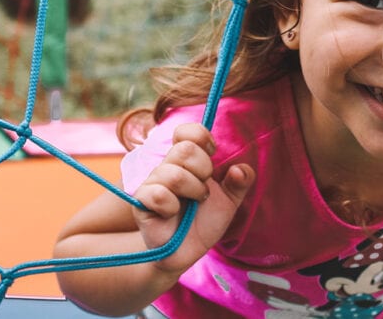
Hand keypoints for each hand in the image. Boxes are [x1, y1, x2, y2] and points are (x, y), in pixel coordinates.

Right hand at [131, 123, 255, 273]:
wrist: (188, 252)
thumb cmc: (204, 222)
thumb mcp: (229, 201)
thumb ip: (240, 183)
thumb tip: (241, 169)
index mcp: (186, 161)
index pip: (186, 132)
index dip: (201, 137)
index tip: (213, 153)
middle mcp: (167, 167)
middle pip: (185, 149)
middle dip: (204, 169)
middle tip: (205, 190)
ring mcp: (152, 183)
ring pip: (173, 173)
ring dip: (193, 191)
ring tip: (194, 203)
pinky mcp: (141, 203)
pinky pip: (156, 193)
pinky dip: (171, 205)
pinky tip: (173, 213)